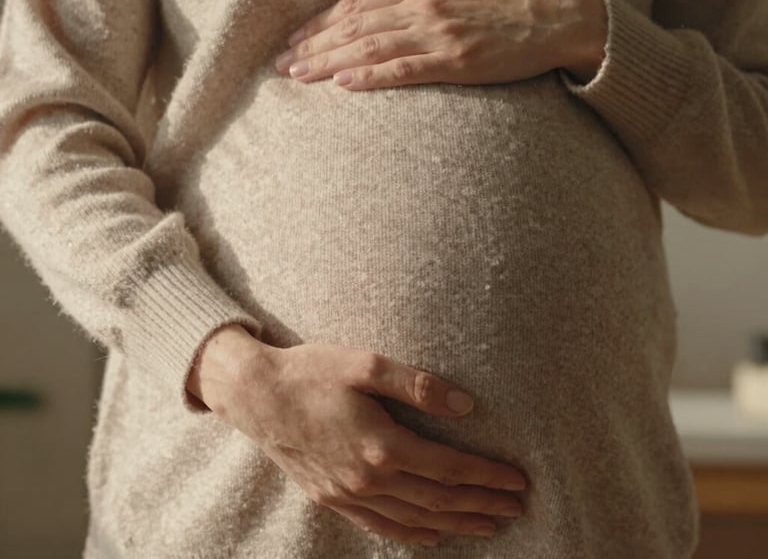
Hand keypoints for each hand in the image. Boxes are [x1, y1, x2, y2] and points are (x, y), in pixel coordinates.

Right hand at [192, 330, 527, 547]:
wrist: (255, 395)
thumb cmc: (311, 372)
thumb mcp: (365, 364)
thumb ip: (417, 385)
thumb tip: (465, 406)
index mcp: (382, 445)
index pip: (449, 469)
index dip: (487, 477)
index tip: (518, 480)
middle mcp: (369, 479)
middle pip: (439, 500)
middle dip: (482, 505)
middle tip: (517, 507)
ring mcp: (349, 494)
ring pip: (415, 519)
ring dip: (456, 524)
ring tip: (488, 526)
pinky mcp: (332, 497)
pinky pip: (381, 526)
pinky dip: (413, 534)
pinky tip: (431, 536)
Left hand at [275, 0, 605, 89]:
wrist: (558, 15)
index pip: (358, 2)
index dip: (322, 21)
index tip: (296, 37)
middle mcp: (423, 4)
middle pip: (356, 25)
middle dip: (315, 44)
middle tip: (282, 62)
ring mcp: (439, 33)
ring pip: (372, 47)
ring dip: (330, 62)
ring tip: (299, 75)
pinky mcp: (456, 61)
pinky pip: (405, 70)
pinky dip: (372, 76)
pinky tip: (343, 84)